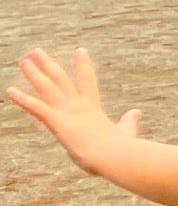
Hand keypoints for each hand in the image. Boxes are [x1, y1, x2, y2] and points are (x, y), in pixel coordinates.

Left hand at [6, 47, 141, 174]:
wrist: (113, 155)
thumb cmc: (120, 148)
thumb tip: (137, 112)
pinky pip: (37, 108)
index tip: (79, 50)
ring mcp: (67, 112)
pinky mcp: (57, 121)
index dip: (83, 65)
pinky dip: (23, 99)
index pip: (87, 81)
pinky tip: (10, 91)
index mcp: (93, 108)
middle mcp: (79, 105)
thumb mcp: (126, 131)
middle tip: (36, 51)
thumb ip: (130, 121)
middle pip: (61, 79)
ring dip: (35, 73)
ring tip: (24, 60)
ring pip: (48, 88)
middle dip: (48, 64)